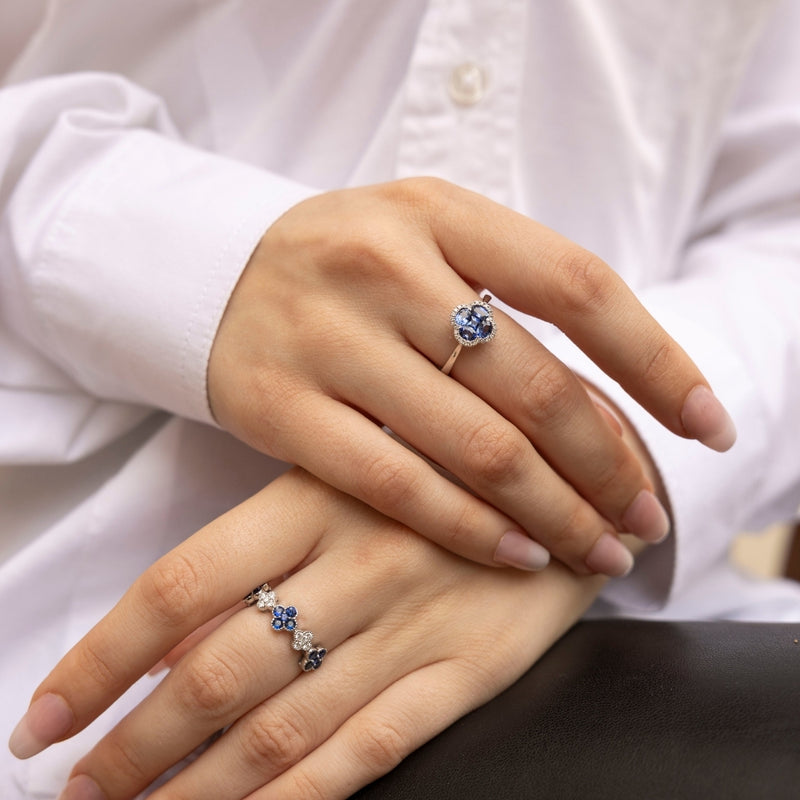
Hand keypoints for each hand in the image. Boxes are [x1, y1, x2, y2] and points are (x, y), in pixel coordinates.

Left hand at [10, 469, 605, 798]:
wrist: (581, 475)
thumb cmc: (451, 460)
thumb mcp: (359, 461)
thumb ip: (270, 535)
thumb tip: (170, 623)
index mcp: (318, 495)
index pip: (179, 585)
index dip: (101, 659)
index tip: (46, 718)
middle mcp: (356, 563)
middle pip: (218, 673)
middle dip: (136, 746)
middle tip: (80, 791)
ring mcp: (414, 623)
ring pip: (283, 727)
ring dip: (199, 787)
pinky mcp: (471, 670)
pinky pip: (371, 748)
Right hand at [209, 178, 733, 575]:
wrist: (213, 276)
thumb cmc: (347, 266)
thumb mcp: (428, 241)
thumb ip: (512, 303)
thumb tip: (614, 407)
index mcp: (438, 212)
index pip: (576, 286)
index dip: (657, 361)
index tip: (704, 426)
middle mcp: (385, 267)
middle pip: (534, 385)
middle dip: (609, 465)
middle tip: (646, 517)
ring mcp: (327, 337)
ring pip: (473, 445)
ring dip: (555, 511)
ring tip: (600, 549)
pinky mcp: (279, 406)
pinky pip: (395, 483)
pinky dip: (469, 528)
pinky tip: (518, 553)